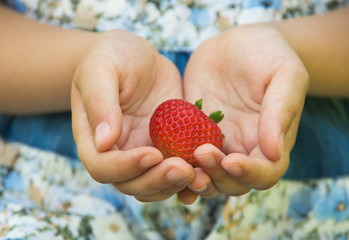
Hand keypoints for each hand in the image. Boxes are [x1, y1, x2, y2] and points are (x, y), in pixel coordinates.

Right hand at [71, 30, 193, 201]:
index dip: (125, 167)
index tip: (152, 153)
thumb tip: (104, 142)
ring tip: (197, 171)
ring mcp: (142, 151)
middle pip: (130, 184)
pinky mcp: (166, 147)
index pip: (102, 167)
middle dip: (156, 181)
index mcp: (94, 137)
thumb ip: (100, 102)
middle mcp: (117, 151)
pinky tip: (205, 172)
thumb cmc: (114, 56)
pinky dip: (189, 177)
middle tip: (183, 169)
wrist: (139, 57)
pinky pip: (175, 171)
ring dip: (173, 184)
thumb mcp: (102, 69)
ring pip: (154, 185)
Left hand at [179, 25, 308, 202]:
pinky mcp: (192, 134)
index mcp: (269, 141)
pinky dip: (175, 168)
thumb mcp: (284, 74)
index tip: (230, 160)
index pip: (265, 173)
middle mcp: (243, 149)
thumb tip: (274, 152)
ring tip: (178, 167)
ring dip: (195, 179)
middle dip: (217, 176)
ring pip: (206, 177)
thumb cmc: (268, 55)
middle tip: (201, 154)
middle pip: (232, 182)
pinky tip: (162, 165)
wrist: (236, 44)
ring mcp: (216, 144)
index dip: (249, 174)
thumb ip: (281, 110)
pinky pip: (184, 158)